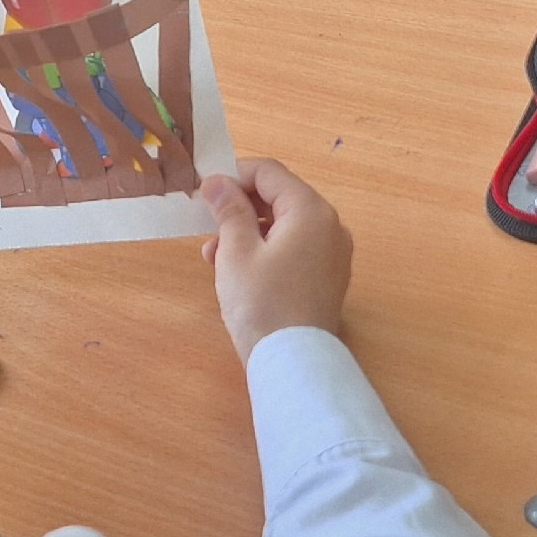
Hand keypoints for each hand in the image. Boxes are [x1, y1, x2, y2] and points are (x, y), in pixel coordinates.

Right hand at [200, 158, 351, 362]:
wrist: (294, 363)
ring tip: (214, 255)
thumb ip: (229, 210)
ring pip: (284, 225)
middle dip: (240, 207)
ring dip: (248, 231)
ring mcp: (333, 254)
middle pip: (280, 198)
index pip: (270, 173)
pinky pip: (294, 249)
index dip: (234, 175)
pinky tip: (237, 271)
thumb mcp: (236, 252)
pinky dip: (266, 250)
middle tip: (206, 224)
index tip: (204, 192)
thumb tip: (218, 181)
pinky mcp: (327, 278)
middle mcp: (330, 226)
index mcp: (310, 211)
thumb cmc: (262, 304)